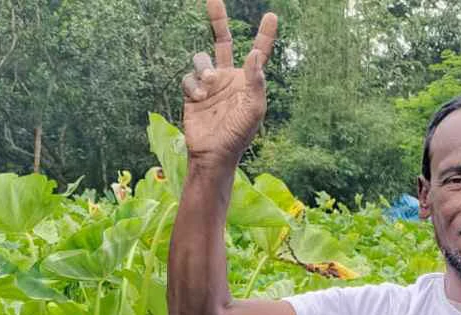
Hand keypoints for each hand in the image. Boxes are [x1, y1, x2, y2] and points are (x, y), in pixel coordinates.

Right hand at [182, 0, 277, 166]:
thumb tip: (253, 54)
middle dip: (218, 20)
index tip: (272, 16)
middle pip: (222, 40)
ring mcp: (209, 84)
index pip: (258, 52)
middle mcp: (228, 77)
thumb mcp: (254, 109)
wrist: (213, 153)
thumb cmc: (238, 134)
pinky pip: (188, 77)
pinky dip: (192, 85)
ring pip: (202, 58)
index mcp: (248, 80)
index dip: (265, 35)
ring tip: (209, 82)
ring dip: (203, 67)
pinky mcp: (192, 92)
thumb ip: (256, 82)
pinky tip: (198, 98)